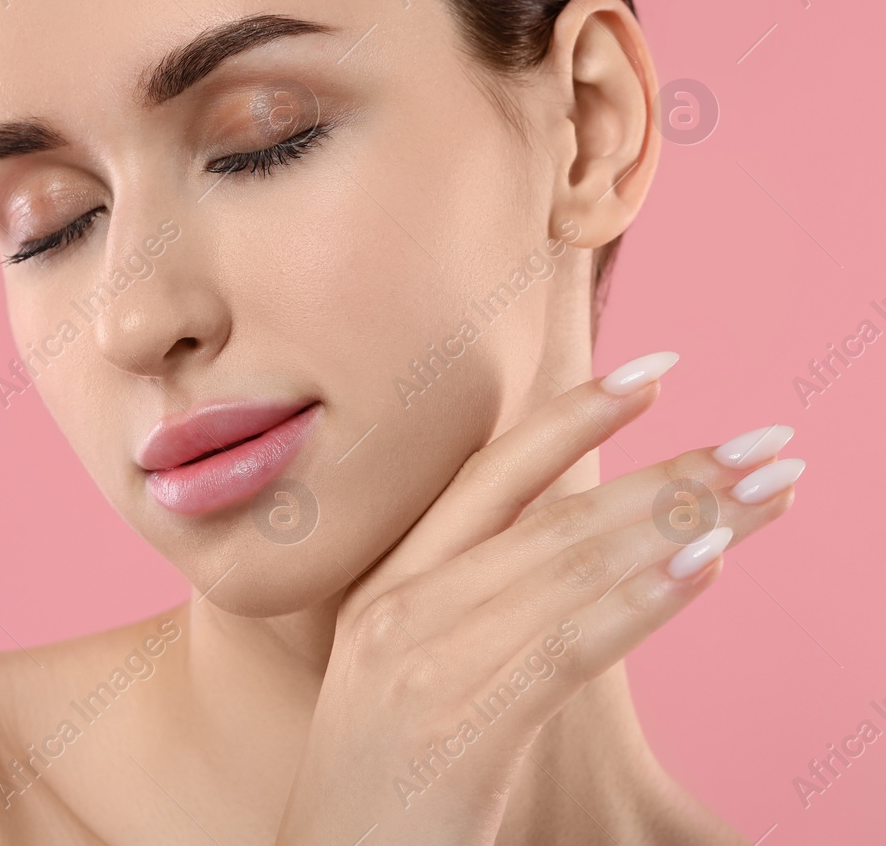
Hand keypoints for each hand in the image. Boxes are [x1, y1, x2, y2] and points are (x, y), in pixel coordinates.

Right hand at [272, 354, 799, 843]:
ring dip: (684, 521)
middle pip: (555, 514)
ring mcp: (424, 660)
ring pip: (573, 566)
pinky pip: (570, 644)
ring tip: (768, 493)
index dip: (576, 416)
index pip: (491, 474)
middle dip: (672, 471)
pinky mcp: (461, 725)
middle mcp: (400, 605)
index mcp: (385, 583)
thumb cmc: (385, 783)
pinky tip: (708, 564)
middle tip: (769, 444)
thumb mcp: (412, 673)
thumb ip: (473, 607)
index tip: (658, 369)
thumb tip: (580, 556)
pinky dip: (645, 598)